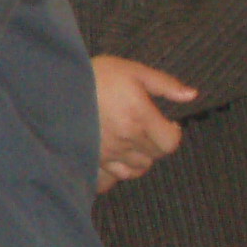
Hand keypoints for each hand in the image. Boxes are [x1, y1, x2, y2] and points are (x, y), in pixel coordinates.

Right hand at [92, 54, 194, 193]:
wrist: (54, 86)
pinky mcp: (93, 158)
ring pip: (138, 168)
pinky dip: (123, 171)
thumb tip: (191, 95)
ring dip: (141, 157)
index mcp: (140, 117)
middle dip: (157, 143)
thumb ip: (164, 84)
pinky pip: (115, 176)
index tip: (167, 124)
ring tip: (134, 142)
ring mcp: (109, 151)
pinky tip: (120, 159)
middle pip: (155, 155)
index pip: (170, 142)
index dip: (172, 133)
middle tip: (148, 129)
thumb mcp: (132, 70)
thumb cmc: (95, 75)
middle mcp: (126, 139)